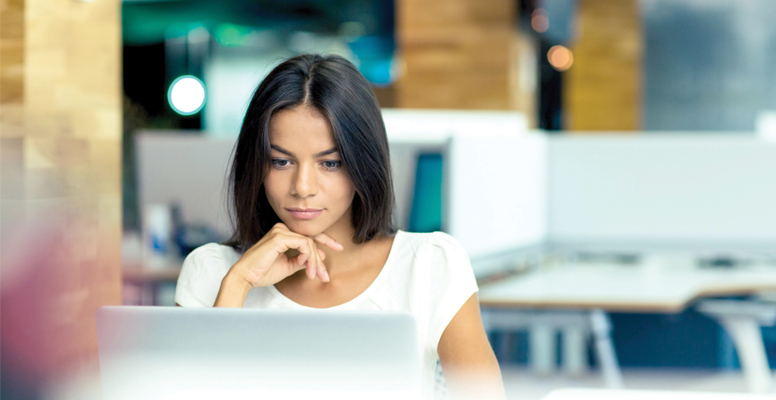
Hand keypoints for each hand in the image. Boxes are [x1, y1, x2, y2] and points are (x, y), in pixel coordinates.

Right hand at [228, 223, 343, 287]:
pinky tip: (306, 268)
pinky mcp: (280, 237)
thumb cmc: (262, 272)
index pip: (309, 235)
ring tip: (313, 275)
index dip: (326, 241)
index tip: (339, 248)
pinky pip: (305, 245)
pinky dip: (309, 257)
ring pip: (310, 243)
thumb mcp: (288, 266)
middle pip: (312, 239)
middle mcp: (282, 228)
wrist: (246, 277)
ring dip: (314, 261)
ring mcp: (281, 231)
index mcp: (284, 233)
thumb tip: (319, 257)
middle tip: (326, 274)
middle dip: (321, 258)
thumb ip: (302, 260)